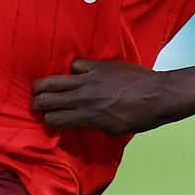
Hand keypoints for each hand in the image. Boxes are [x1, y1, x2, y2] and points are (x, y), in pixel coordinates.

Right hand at [32, 59, 177, 134]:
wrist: (158, 95)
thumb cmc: (139, 117)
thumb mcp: (113, 130)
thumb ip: (93, 124)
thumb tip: (81, 121)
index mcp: (87, 117)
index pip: (53, 120)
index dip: (48, 122)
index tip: (50, 122)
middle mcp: (83, 98)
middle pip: (46, 99)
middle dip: (36, 103)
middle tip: (36, 104)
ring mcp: (89, 79)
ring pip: (54, 80)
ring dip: (44, 86)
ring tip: (41, 88)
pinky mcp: (98, 66)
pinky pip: (75, 64)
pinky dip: (72, 70)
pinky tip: (76, 74)